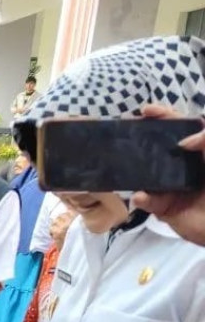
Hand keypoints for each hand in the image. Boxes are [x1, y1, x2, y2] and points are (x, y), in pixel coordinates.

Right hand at [133, 105, 204, 244]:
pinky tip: (142, 196)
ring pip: (147, 175)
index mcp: (201, 152)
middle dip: (141, 141)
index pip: (182, 128)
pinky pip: (149, 202)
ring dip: (135, 171)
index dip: (165, 117)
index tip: (146, 111)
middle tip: (124, 134)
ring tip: (123, 165)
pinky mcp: (166, 209)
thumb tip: (181, 142)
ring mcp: (173, 188)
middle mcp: (185, 167)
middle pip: (159, 149)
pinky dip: (143, 199)